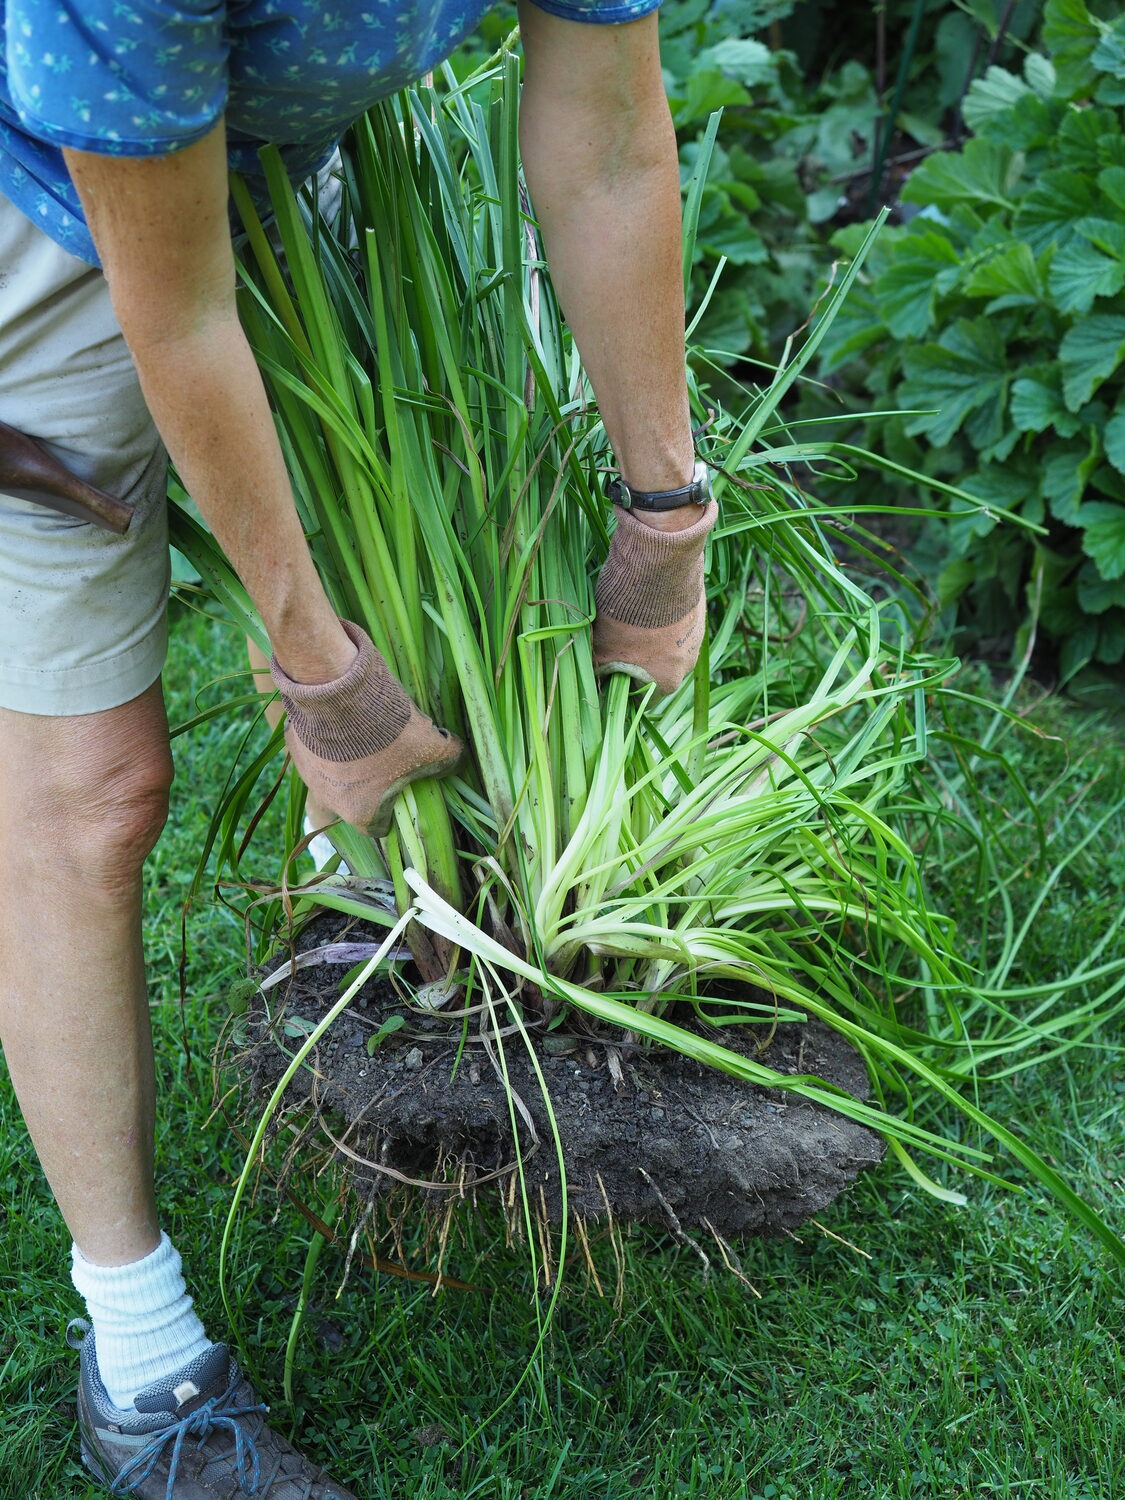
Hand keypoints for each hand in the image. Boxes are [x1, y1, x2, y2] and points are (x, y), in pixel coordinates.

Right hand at [270, 621, 462, 836]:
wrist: (341, 691)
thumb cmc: (388, 730)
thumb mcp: (431, 745)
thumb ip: (448, 757)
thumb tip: (457, 756)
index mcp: (361, 812)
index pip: (377, 828)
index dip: (391, 814)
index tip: (400, 793)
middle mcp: (328, 801)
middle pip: (343, 811)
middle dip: (358, 797)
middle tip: (374, 774)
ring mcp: (307, 775)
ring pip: (322, 784)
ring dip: (338, 771)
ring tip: (356, 745)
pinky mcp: (294, 747)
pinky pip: (309, 753)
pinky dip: (322, 745)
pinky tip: (337, 725)